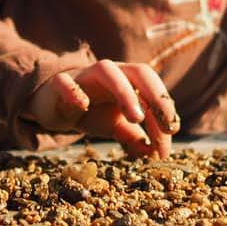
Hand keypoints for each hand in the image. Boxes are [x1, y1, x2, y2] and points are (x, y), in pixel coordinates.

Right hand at [27, 60, 180, 158]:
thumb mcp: (116, 125)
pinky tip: (82, 105)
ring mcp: (85, 76)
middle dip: (155, 94)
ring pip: (107, 71)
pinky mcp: (59, 84)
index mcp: (129, 80)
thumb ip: (136, 137)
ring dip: (124, 91)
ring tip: (136, 117)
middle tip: (166, 123)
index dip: (165, 108)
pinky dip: (74, 90)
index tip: (171, 132)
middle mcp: (111, 73)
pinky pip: (65, 82)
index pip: (152, 89)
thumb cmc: (92, 111)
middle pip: (138, 71)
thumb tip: (157, 155)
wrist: (54, 105)